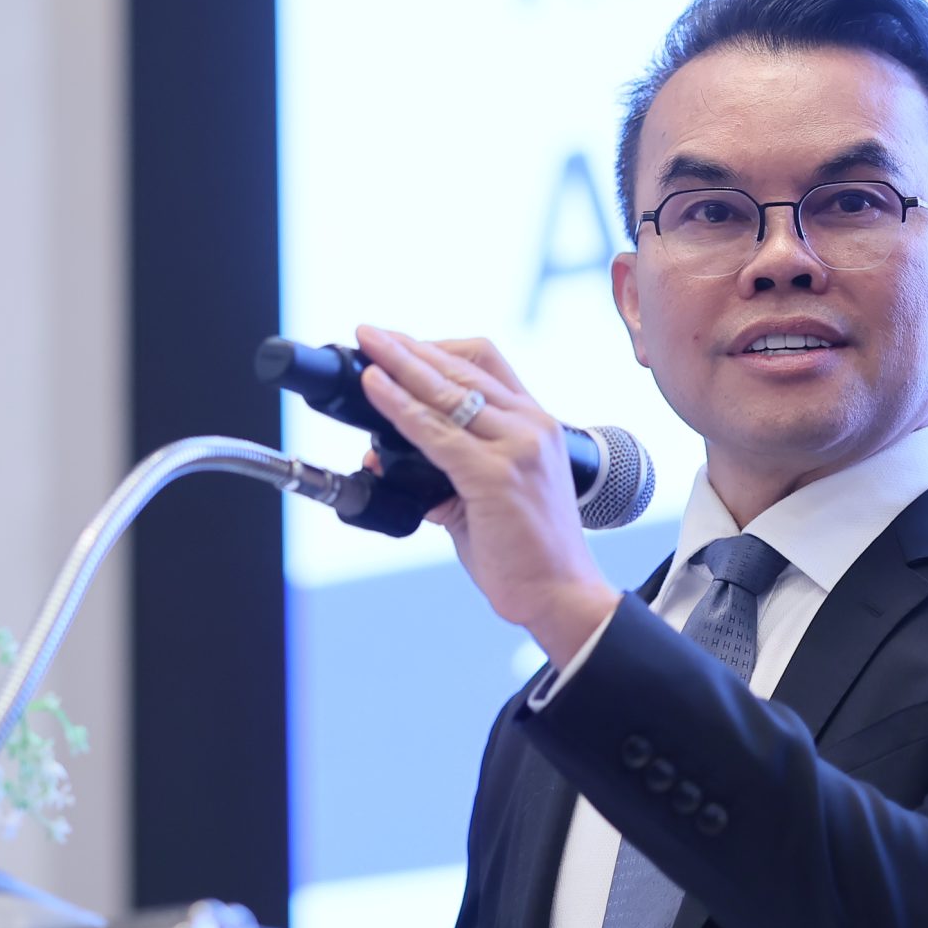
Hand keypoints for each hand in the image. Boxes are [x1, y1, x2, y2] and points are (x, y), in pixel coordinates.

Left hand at [353, 325, 621, 666]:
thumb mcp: (485, 498)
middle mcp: (532, 426)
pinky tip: (376, 390)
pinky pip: (436, 432)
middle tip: (370, 333)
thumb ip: (440, 473)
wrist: (559, 594)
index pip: (485, 364)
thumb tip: (383, 459)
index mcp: (535, 424)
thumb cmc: (526, 551)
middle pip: (463, 367)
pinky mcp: (496, 474)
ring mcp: (518, 447)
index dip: (437, 348)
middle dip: (410, 347)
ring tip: (368, 345)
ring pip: (448, 391)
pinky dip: (400, 406)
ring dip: (401, 364)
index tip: (398, 343)